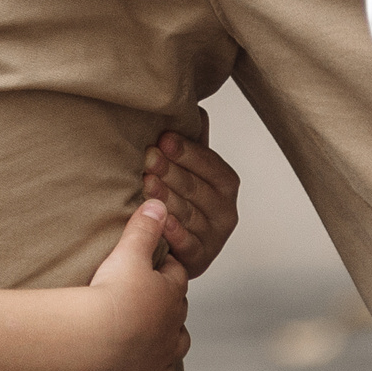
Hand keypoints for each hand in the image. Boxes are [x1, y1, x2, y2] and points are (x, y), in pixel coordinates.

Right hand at [87, 202, 191, 370]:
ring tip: (153, 327)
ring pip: (177, 341)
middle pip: (177, 307)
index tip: (154, 262)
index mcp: (172, 293)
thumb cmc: (112, 291)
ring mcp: (162, 353)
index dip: (166, 266)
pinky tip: (148, 363)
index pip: (176, 274)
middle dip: (167, 299)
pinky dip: (157, 367)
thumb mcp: (127, 252)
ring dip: (168, 333)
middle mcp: (173, 325)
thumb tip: (159, 203)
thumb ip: (143, 227)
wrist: (95, 336)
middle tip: (148, 292)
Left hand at [143, 132, 241, 279]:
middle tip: (148, 157)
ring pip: (189, 214)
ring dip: (167, 197)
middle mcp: (225, 212)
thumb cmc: (182, 201)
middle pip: (196, 188)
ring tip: (146, 183)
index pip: (210, 165)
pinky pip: (187, 245)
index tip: (163, 139)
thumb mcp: (190, 170)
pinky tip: (160, 220)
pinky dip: (174, 232)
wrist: (175, 249)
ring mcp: (213, 238)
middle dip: (170, 171)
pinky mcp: (200, 260)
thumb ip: (193, 145)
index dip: (187, 152)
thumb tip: (196, 110)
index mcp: (225, 185)